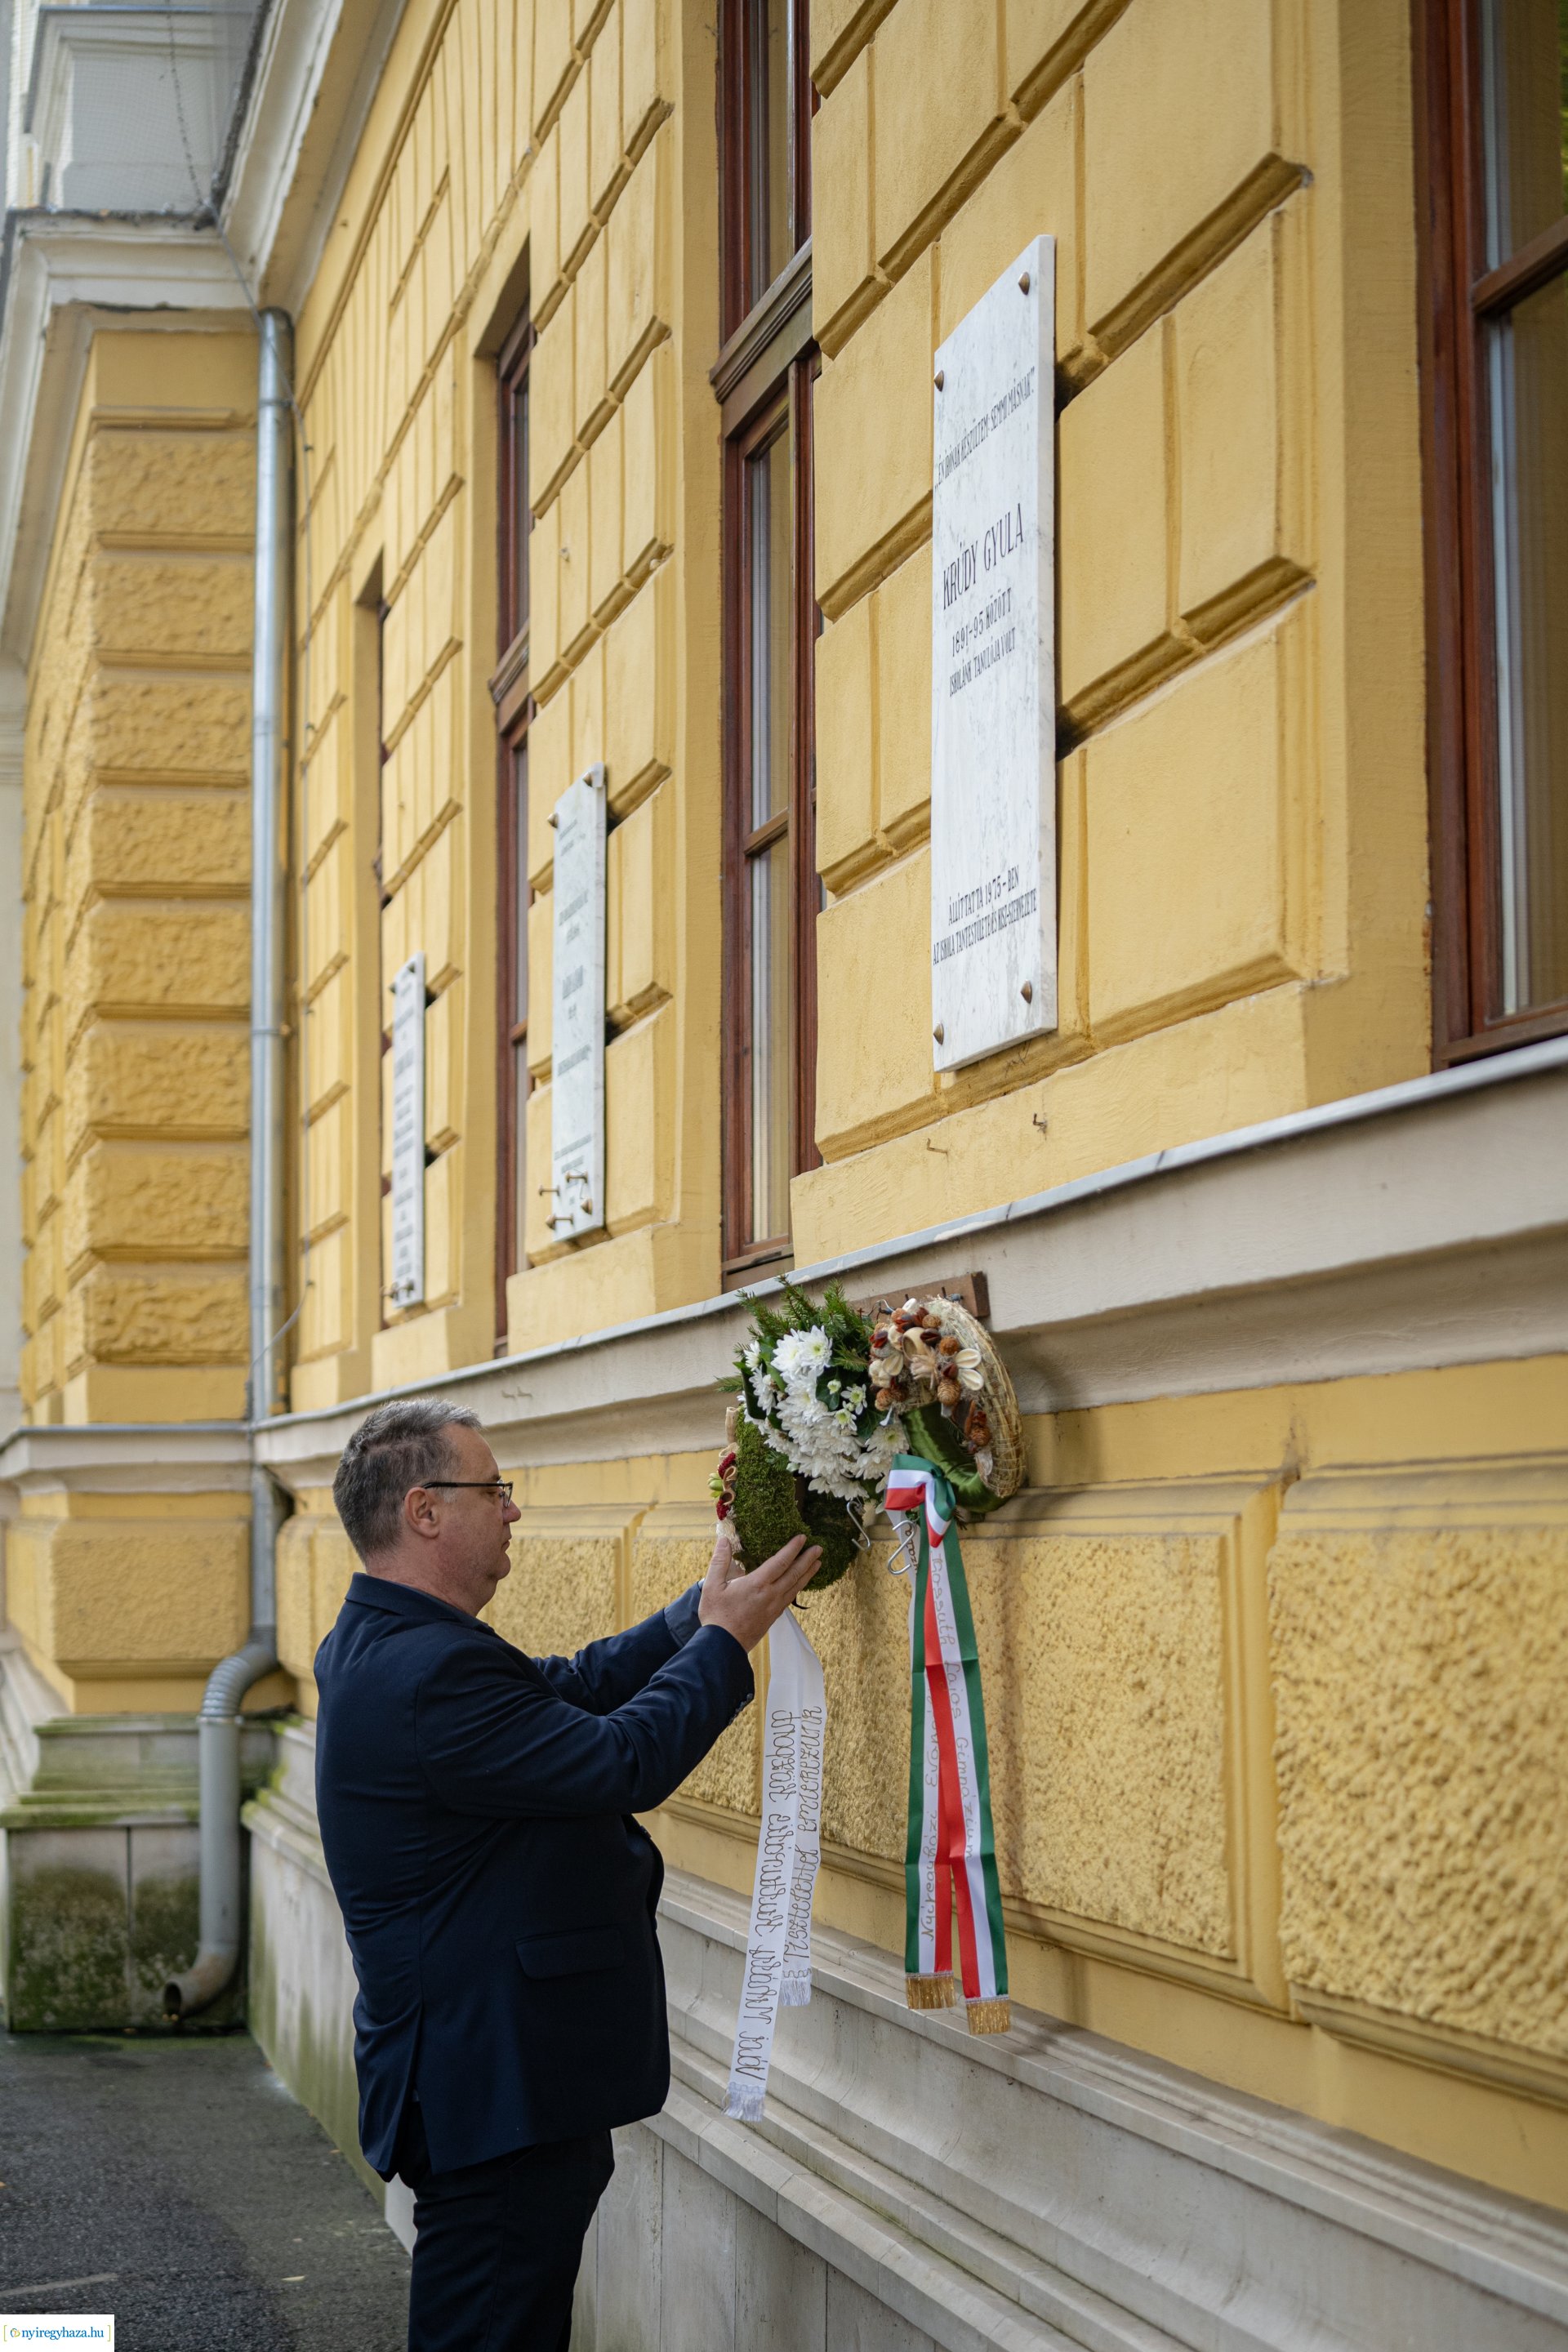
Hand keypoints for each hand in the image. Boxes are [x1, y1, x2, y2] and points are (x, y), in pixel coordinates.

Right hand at [698, 1524, 821, 1652]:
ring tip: (818, 1563)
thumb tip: (724, 1540)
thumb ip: (720, 1561)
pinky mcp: (773, 1616)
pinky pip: (791, 1598)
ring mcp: (774, 1607)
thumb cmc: (717, 1616)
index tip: (802, 1537)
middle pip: (794, 1573)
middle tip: (819, 1548)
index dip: (792, 1548)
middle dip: (808, 1559)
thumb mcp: (712, 1586)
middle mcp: (770, 1595)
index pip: (780, 1562)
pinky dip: (799, 1587)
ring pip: (796, 1587)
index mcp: (757, 1584)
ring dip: (808, 1573)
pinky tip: (800, 1584)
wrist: (723, 1645)